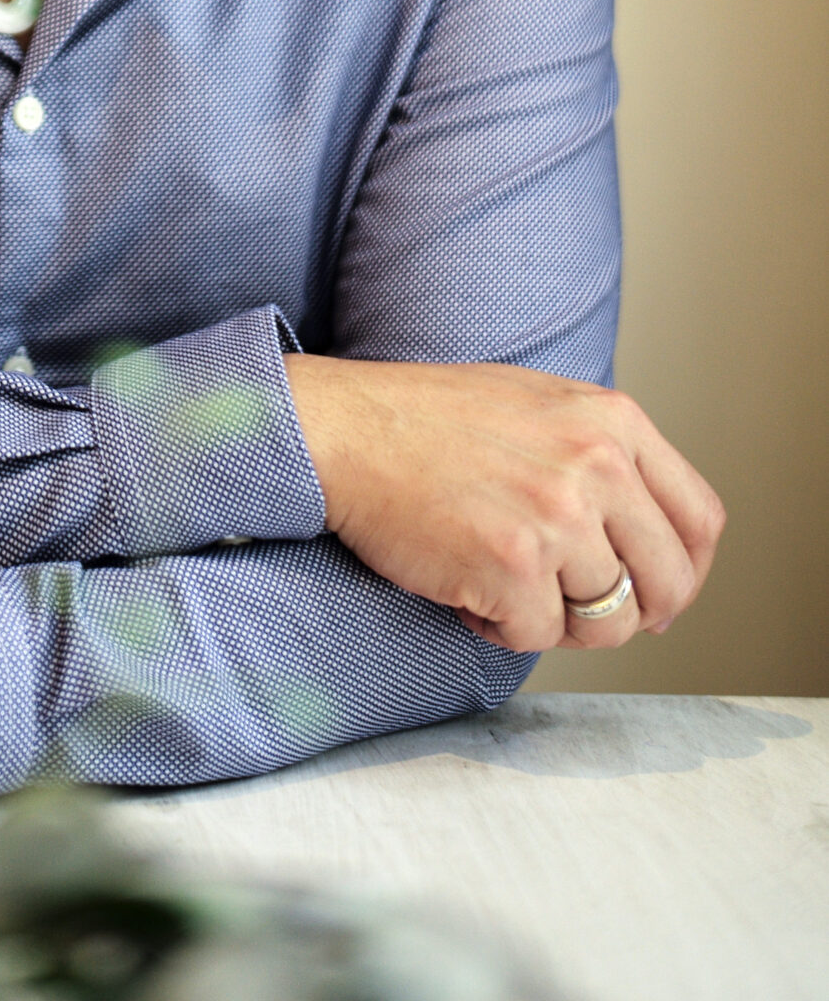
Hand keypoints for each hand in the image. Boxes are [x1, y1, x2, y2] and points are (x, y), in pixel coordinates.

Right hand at [284, 356, 723, 652]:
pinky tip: (466, 590)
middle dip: (632, 615)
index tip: (654, 592)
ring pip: (608, 622)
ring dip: (557, 622)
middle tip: (581, 612)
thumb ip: (601, 453)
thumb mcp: (539, 404)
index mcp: (611, 419)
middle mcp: (596, 464)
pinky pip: (537, 638)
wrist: (343, 428)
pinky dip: (500, 629)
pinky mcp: (512, 564)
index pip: (700, 518)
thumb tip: (649, 540)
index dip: (684, 571)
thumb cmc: (426, 419)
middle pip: (668, 583)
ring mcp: (557, 515)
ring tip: (505, 585)